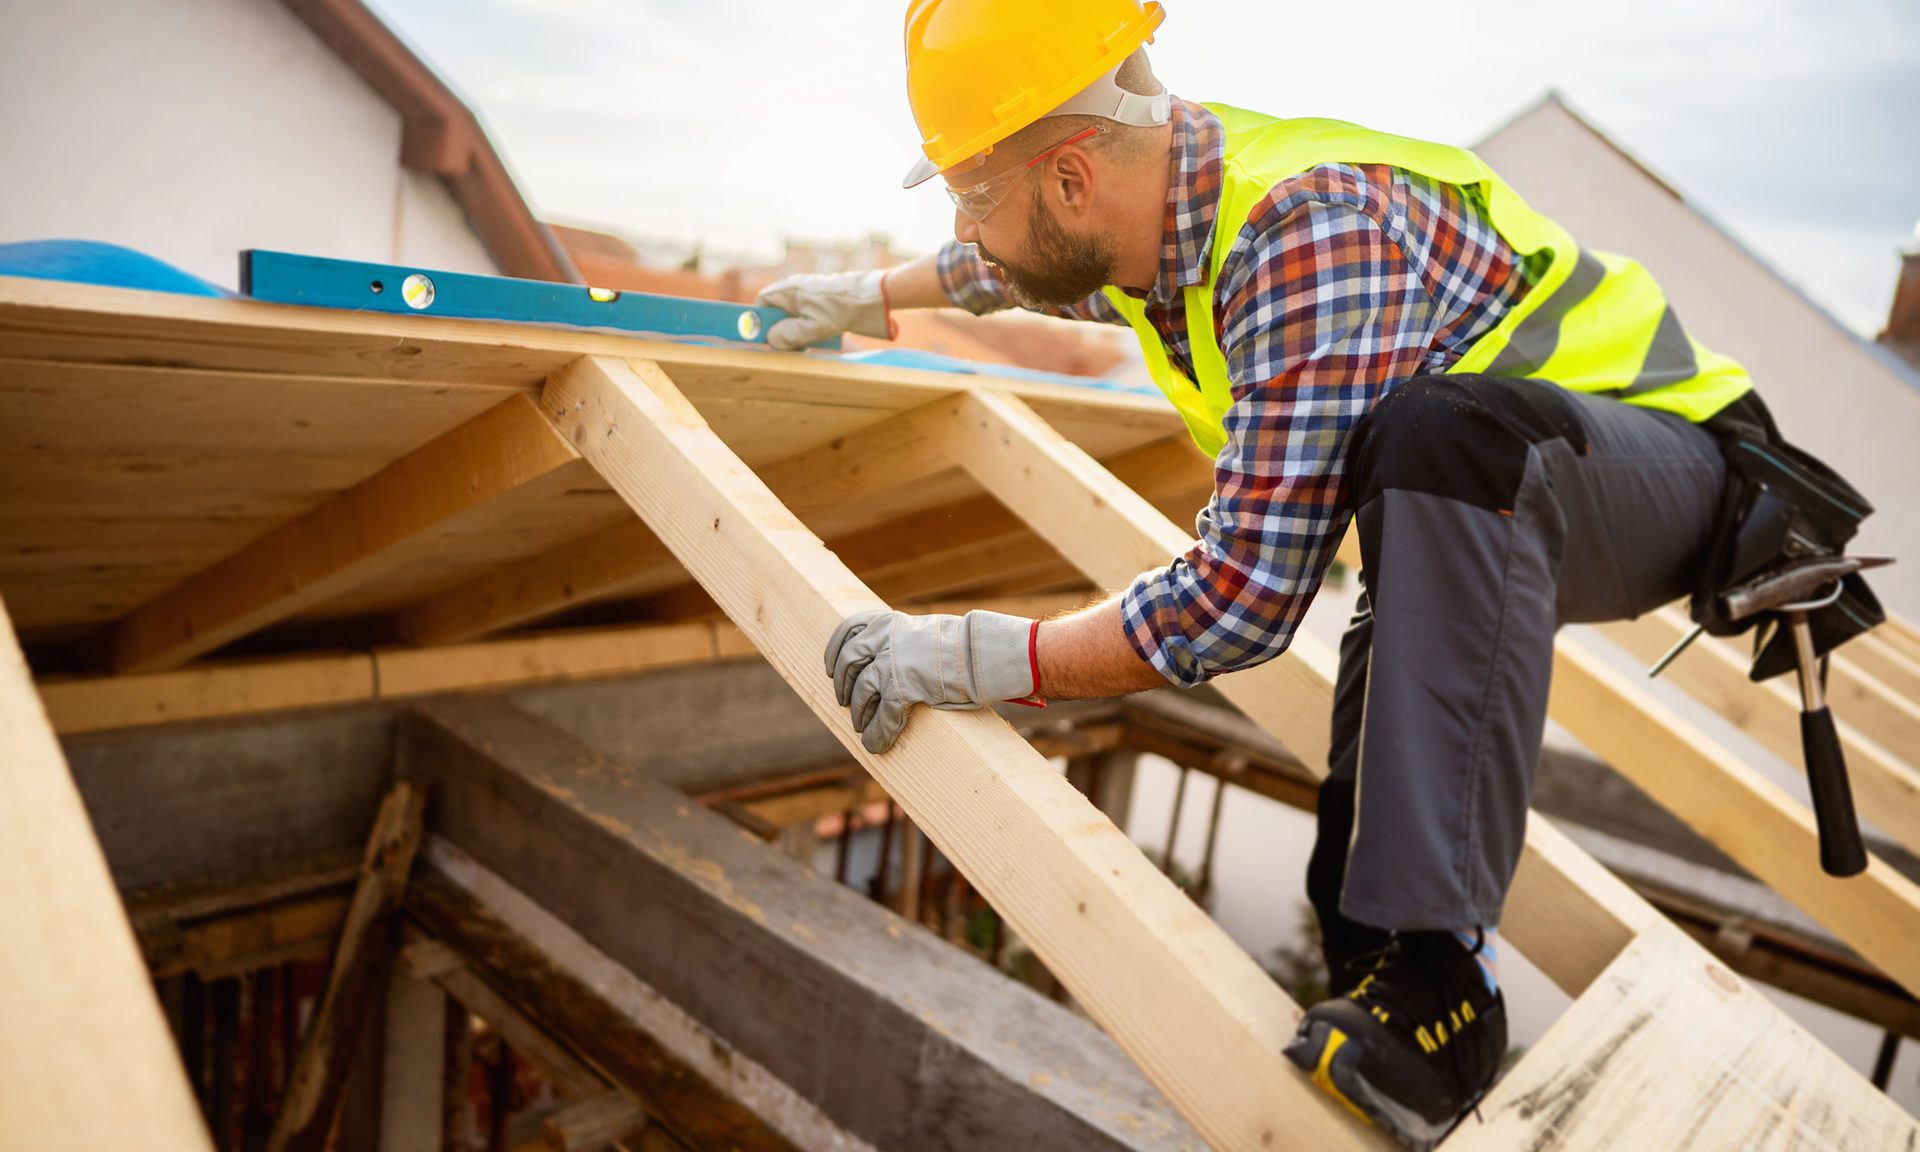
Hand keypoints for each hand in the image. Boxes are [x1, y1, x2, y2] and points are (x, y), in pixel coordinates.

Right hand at [756, 270, 895, 350]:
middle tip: (789, 345)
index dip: (759, 319)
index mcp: (788, 289)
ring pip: (794, 313)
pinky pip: (808, 313)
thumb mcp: (811, 328)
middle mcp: (796, 287)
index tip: (764, 336)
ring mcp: (810, 291)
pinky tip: (820, 336)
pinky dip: (810, 325)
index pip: (762, 302)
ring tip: (808, 341)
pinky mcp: (823, 297)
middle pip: (778, 310)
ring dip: (797, 330)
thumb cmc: (840, 309)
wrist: (871, 298)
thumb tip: (772, 340)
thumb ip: (788, 335)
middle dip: (781, 328)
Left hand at [824, 610, 1039, 752]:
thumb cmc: (963, 645)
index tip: (830, 667)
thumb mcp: (924, 633)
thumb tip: (893, 661)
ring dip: (859, 712)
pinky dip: (877, 733)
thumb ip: (904, 642)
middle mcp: (884, 637)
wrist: (982, 652)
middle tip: (844, 702)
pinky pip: (882, 716)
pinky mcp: (901, 686)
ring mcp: (890, 662)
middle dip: (843, 685)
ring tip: (861, 726)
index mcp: (889, 621)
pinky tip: (876, 744)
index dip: (835, 651)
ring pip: (861, 692)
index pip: (849, 630)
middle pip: (848, 662)